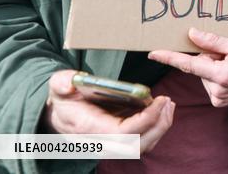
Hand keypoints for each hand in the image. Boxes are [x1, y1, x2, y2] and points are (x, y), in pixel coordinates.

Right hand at [42, 70, 174, 152]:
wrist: (59, 114)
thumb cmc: (63, 99)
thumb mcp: (58, 85)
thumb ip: (62, 82)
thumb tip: (70, 83)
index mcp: (88, 129)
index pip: (123, 133)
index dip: (146, 119)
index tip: (160, 101)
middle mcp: (101, 142)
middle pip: (138, 145)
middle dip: (159, 125)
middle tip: (168, 102)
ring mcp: (111, 144)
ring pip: (143, 146)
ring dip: (160, 127)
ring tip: (168, 104)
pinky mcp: (119, 141)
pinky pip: (142, 141)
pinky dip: (155, 127)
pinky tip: (161, 109)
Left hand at [149, 28, 227, 106]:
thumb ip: (213, 42)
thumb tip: (191, 34)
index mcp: (222, 74)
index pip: (190, 64)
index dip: (170, 57)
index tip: (153, 53)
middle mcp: (218, 90)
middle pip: (199, 66)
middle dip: (209, 57)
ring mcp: (218, 99)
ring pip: (204, 75)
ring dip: (214, 67)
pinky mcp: (220, 102)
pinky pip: (210, 83)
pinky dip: (217, 76)